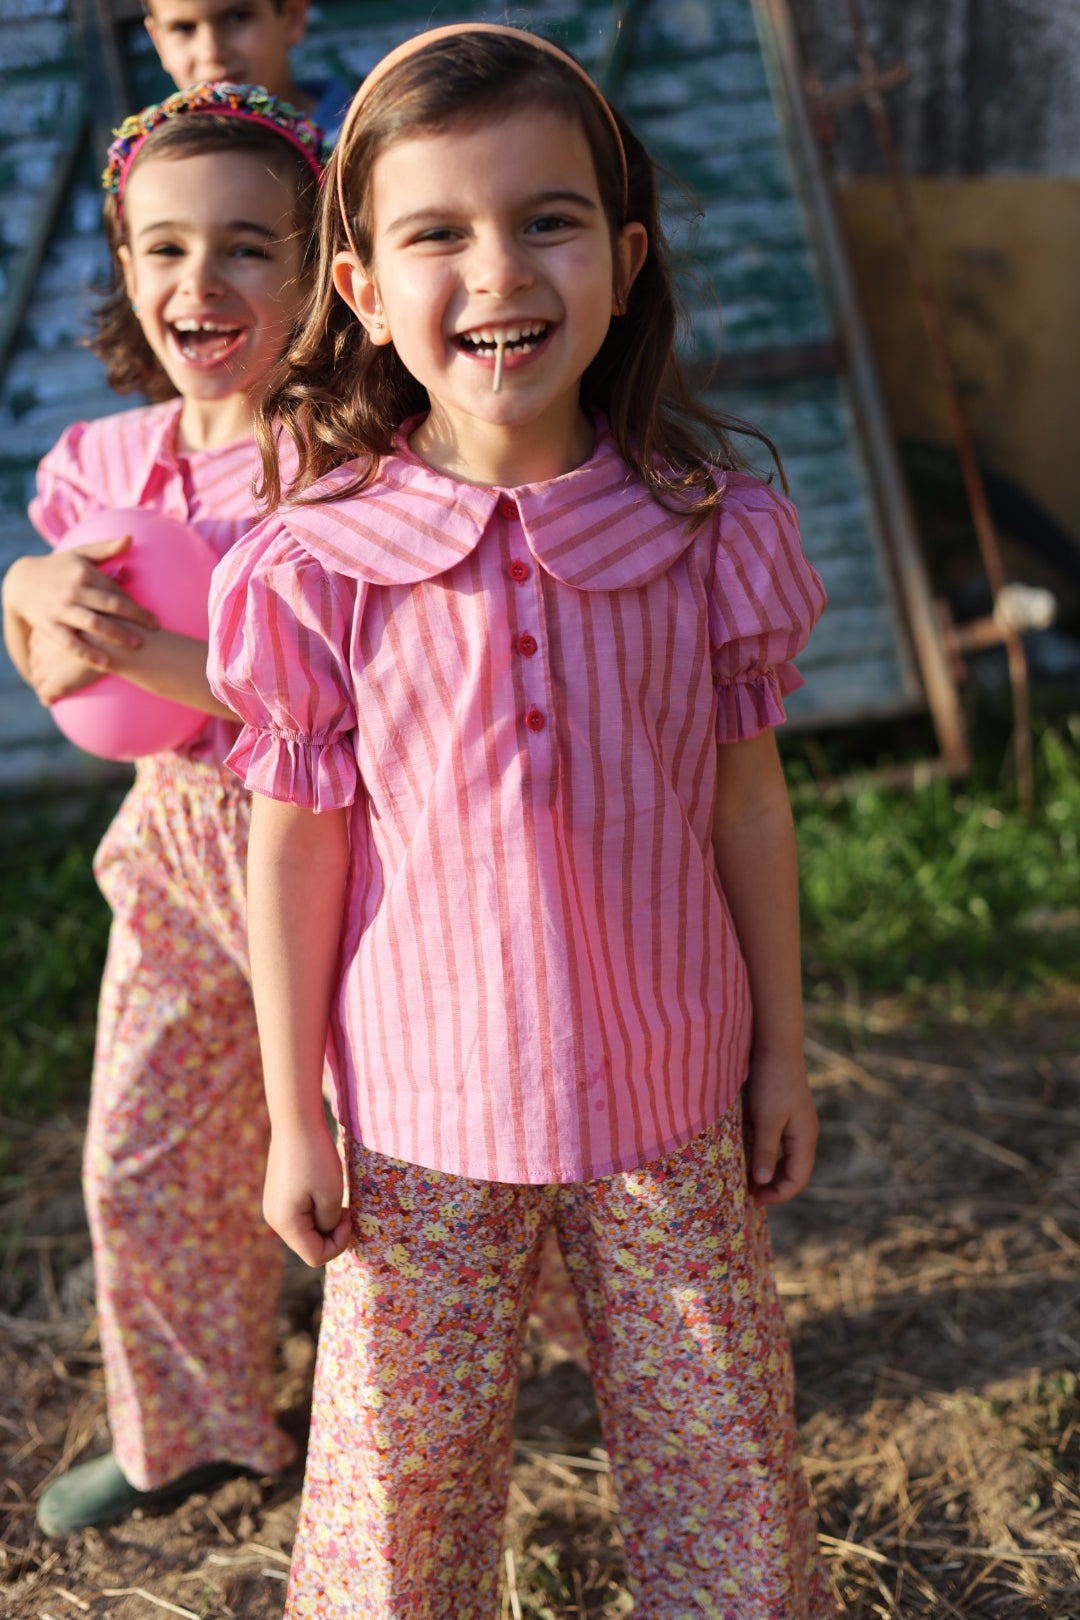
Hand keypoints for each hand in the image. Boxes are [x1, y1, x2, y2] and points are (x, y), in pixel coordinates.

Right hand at [5, 536, 157, 666]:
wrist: (21, 582)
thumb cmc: (59, 567)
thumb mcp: (80, 554)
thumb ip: (106, 549)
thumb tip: (131, 538)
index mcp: (84, 572)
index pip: (116, 590)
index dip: (135, 604)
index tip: (153, 617)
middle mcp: (74, 590)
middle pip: (110, 605)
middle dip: (136, 617)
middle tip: (156, 628)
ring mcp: (61, 609)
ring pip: (93, 623)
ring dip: (116, 635)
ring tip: (137, 645)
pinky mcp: (50, 626)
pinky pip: (70, 642)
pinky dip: (87, 653)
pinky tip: (105, 663)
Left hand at [27, 628, 105, 703]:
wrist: (108, 647)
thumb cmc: (106, 635)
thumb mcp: (90, 628)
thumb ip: (84, 631)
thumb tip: (97, 632)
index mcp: (48, 633)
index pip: (36, 642)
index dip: (41, 650)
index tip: (49, 655)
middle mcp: (42, 649)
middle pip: (35, 660)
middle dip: (39, 667)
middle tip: (48, 674)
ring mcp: (45, 667)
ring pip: (37, 679)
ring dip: (41, 685)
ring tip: (48, 692)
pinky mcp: (54, 684)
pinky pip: (46, 695)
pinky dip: (47, 699)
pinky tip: (51, 702)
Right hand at [263, 1117, 350, 1266]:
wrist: (296, 1123)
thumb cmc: (316, 1158)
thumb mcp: (331, 1196)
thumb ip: (329, 1225)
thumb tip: (325, 1233)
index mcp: (285, 1224)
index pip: (316, 1256)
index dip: (339, 1243)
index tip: (348, 1215)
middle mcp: (273, 1220)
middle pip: (308, 1246)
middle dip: (331, 1233)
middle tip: (344, 1206)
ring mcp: (273, 1208)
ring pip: (304, 1232)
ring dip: (323, 1221)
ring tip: (333, 1196)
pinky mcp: (276, 1196)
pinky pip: (299, 1216)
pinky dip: (314, 1211)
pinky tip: (321, 1190)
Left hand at [743, 1048, 818, 1205]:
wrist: (776, 1045)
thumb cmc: (772, 1082)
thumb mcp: (767, 1119)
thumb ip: (766, 1152)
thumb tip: (763, 1182)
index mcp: (805, 1138)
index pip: (797, 1179)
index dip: (777, 1194)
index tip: (753, 1199)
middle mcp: (803, 1133)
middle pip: (792, 1170)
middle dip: (771, 1185)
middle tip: (747, 1193)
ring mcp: (795, 1122)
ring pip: (783, 1156)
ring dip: (766, 1169)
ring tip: (744, 1177)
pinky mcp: (784, 1111)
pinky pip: (776, 1140)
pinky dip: (763, 1151)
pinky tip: (745, 1151)